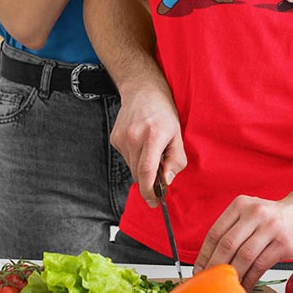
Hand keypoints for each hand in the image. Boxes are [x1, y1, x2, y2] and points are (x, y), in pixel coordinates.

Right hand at [110, 80, 186, 206]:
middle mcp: (134, 137)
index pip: (146, 172)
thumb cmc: (163, 111)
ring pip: (131, 167)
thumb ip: (176, 160)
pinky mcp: (114, 138)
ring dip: (141, 166)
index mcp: (153, 136)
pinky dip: (134, 156)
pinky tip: (140, 141)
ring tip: (150, 148)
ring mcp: (121, 138)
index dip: (150, 191)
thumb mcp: (177, 134)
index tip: (154, 202)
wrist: (142, 90)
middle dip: (149, 179)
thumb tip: (167, 181)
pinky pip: (125, 157)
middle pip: (138, 173)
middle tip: (159, 172)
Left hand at [193, 194, 292, 290]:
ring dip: (233, 275)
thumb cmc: (273, 218)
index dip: (204, 254)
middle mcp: (254, 213)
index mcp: (240, 205)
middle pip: (227, 244)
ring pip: (243, 256)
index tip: (199, 271)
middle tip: (209, 282)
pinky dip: (249, 279)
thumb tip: (210, 259)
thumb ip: (233, 230)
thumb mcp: (250, 213)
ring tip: (227, 287)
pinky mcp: (283, 243)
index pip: (215, 232)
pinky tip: (245, 286)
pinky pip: (260, 265)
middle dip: (215, 267)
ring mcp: (270, 227)